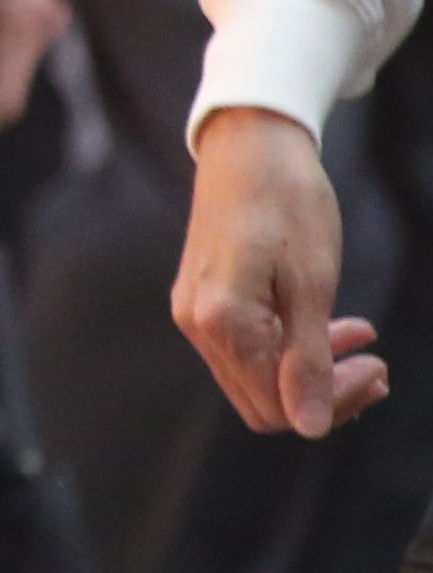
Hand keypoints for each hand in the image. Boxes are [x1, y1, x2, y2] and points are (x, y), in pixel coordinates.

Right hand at [177, 103, 390, 437]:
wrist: (250, 145)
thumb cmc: (287, 204)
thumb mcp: (312, 283)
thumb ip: (306, 360)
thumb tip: (308, 428)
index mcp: (222, 322)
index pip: (276, 405)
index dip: (331, 403)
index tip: (378, 368)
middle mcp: (198, 324)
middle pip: (261, 399)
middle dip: (324, 394)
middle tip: (376, 366)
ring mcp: (195, 311)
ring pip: (255, 375)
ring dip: (311, 371)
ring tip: (361, 343)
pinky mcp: (204, 296)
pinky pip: (246, 347)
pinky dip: (289, 347)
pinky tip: (328, 325)